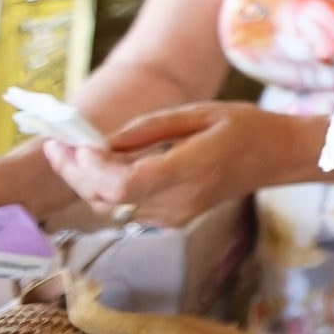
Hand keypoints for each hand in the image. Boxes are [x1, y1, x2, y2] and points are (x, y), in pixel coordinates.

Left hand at [42, 101, 315, 227]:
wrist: (277, 157)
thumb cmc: (244, 127)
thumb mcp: (199, 113)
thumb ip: (149, 129)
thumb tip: (103, 142)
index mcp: (190, 170)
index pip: (124, 185)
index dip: (91, 168)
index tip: (76, 143)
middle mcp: (178, 202)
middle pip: (106, 199)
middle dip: (74, 173)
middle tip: (56, 145)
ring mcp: (174, 216)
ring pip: (109, 208)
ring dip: (84, 182)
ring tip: (71, 151)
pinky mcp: (171, 220)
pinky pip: (125, 209)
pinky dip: (104, 189)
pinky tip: (101, 165)